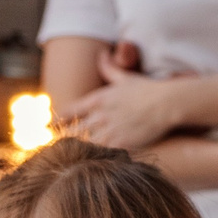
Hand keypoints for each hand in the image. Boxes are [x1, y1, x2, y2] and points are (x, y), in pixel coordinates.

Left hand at [60, 50, 194, 150]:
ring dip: (79, 151)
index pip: (69, 111)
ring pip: (84, 144)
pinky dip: (96, 158)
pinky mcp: (121, 143)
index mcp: (98, 99)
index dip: (58, 119)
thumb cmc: (149, 89)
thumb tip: (101, 54)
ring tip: (71, 159)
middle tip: (57, 146)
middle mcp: (99, 115)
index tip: (50, 125)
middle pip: (73, 131)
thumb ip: (110, 68)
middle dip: (65, 139)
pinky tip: (92, 164)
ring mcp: (109, 130)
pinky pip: (101, 154)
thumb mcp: (126, 77)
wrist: (167, 103)